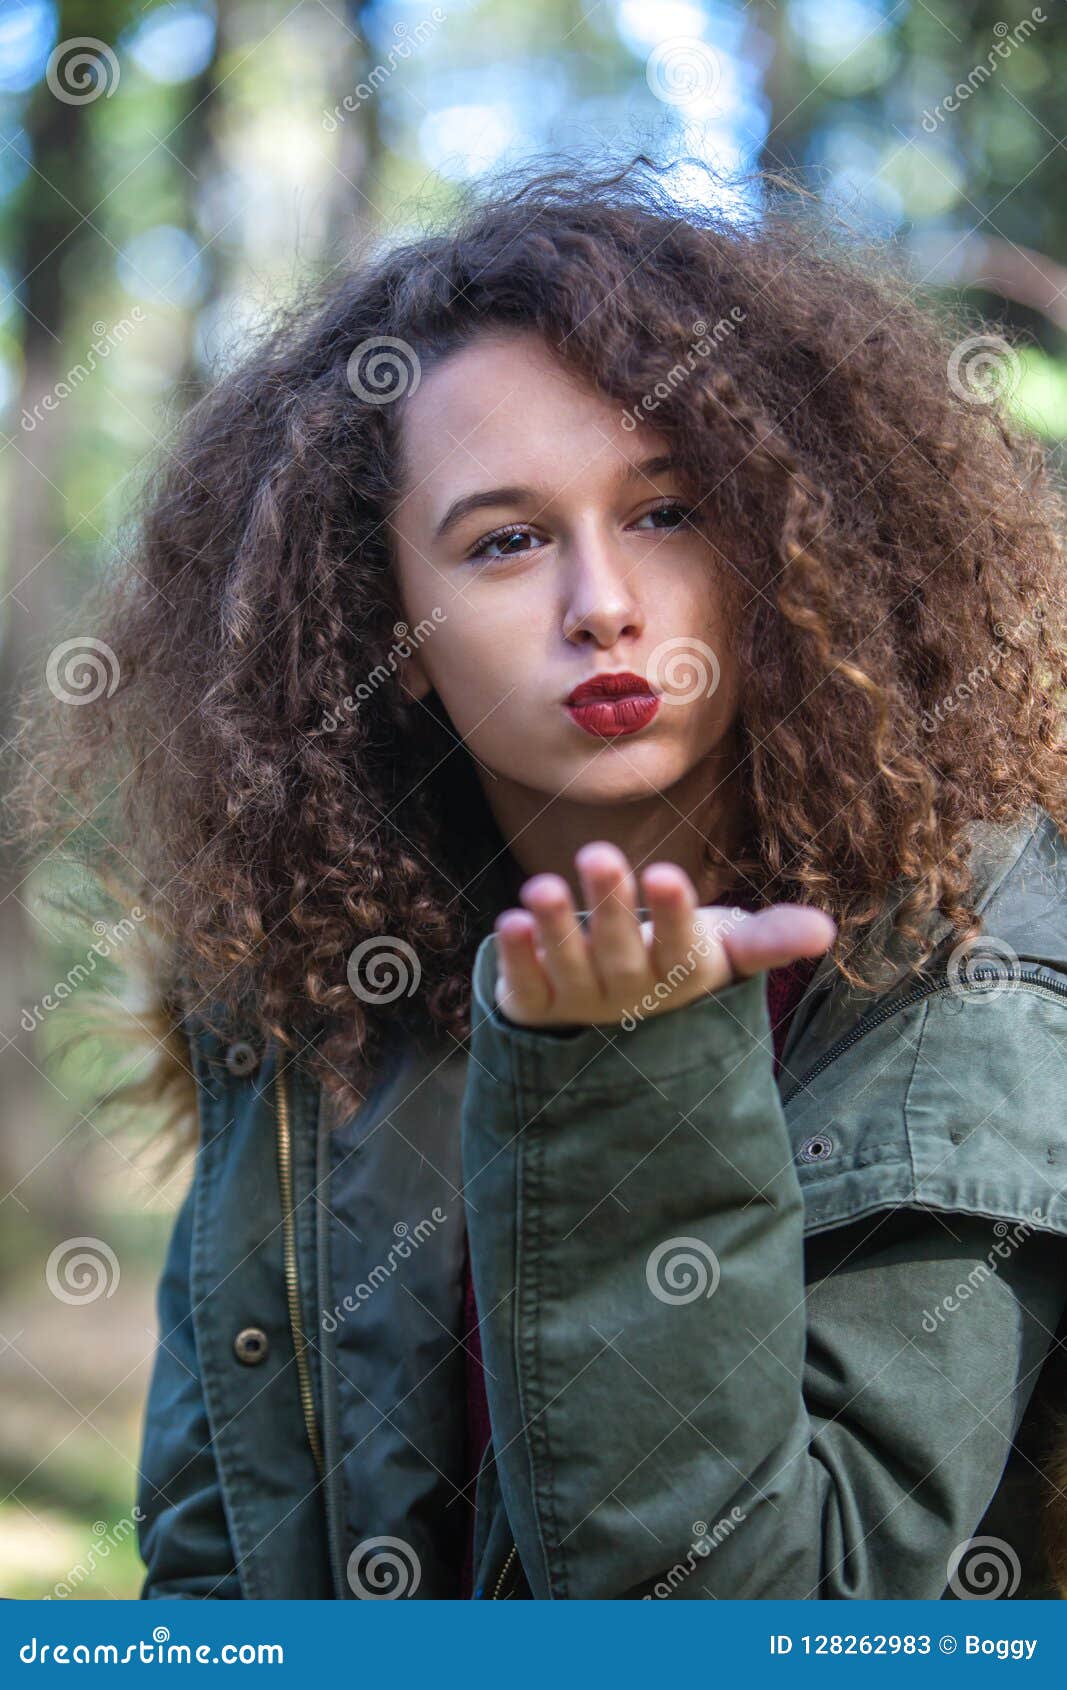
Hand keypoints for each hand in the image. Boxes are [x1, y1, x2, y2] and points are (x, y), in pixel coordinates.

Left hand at [492, 841, 836, 1030]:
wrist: (613, 1022)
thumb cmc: (678, 961)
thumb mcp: (724, 945)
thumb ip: (769, 938)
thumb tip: (825, 933)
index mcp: (680, 976)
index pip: (680, 949)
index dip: (673, 915)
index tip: (666, 875)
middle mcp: (628, 992)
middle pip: (619, 952)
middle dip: (610, 906)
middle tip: (598, 853)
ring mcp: (579, 1001)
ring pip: (567, 968)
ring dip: (555, 927)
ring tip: (540, 885)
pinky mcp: (536, 1002)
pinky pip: (525, 985)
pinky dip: (515, 959)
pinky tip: (508, 923)